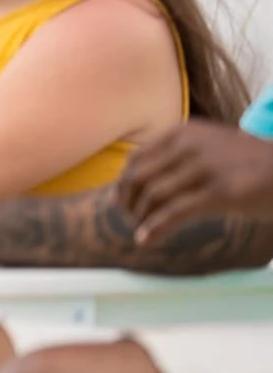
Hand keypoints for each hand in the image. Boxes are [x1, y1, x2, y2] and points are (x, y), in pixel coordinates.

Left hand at [117, 121, 272, 243]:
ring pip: (153, 197)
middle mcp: (190, 145)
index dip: (124, 183)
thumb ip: (178, 155)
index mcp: (185, 132)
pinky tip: (147, 240)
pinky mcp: (219, 193)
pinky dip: (155, 228)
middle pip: (139, 178)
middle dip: (129, 202)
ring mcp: (204, 168)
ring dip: (142, 218)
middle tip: (131, 219)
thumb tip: (138, 180)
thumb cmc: (251, 164)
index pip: (137, 158)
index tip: (121, 201)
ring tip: (143, 231)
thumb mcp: (211, 146)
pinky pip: (173, 213)